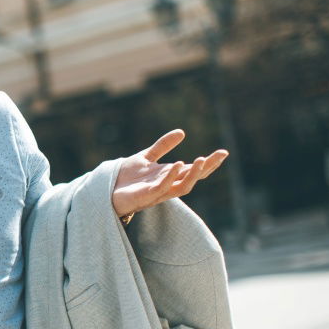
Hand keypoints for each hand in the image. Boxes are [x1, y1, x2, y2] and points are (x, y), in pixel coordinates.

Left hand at [111, 129, 228, 217]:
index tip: (223, 152)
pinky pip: (162, 188)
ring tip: (201, 159)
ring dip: (192, 174)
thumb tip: (182, 132)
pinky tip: (177, 164)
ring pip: (182, 187)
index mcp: (168, 176)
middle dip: (207, 168)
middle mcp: (166, 186)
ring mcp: (157, 193)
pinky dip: (171, 177)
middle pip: (192, 179)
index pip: (193, 171)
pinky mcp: (145, 196)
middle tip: (219, 155)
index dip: (209, 163)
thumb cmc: (125, 179)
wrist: (104, 191)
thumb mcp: (145, 157)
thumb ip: (162, 146)